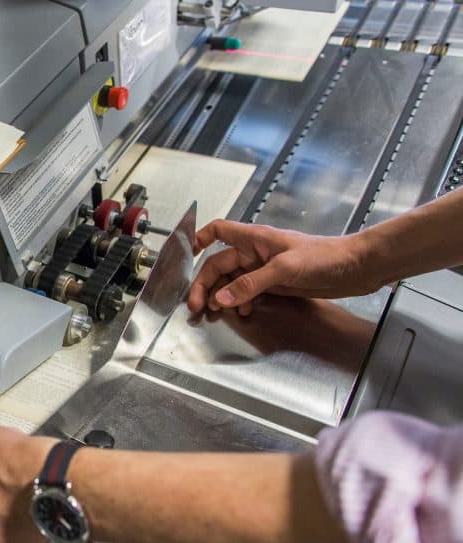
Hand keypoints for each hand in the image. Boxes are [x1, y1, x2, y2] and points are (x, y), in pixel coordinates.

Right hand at [187, 220, 372, 314]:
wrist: (356, 268)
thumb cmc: (325, 257)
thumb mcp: (284, 269)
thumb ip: (251, 284)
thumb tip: (222, 299)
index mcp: (254, 238)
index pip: (218, 231)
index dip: (199, 238)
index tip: (186, 255)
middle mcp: (256, 252)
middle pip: (219, 265)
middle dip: (205, 284)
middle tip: (196, 305)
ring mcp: (265, 269)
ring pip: (232, 281)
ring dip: (222, 296)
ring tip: (214, 312)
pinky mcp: (276, 284)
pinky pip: (249, 292)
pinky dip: (241, 302)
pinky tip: (243, 311)